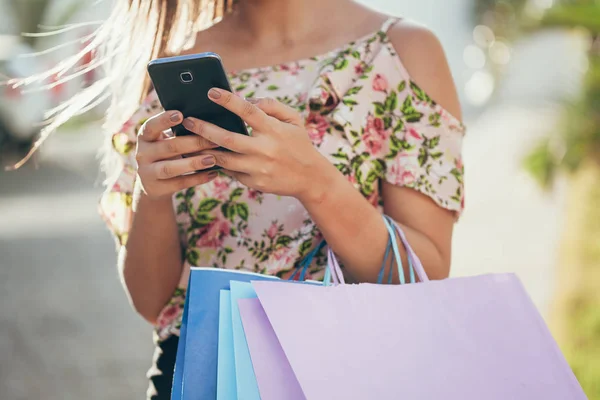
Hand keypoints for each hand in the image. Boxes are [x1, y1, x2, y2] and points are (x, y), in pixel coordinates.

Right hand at [135, 110, 218, 198]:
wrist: (152, 184)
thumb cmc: (166, 153)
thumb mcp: (165, 140)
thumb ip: (178, 132)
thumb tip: (206, 121)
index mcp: (145, 137)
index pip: (151, 126)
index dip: (164, 120)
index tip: (180, 115)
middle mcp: (142, 154)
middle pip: (169, 147)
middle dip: (193, 143)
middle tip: (214, 140)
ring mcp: (147, 173)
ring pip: (171, 168)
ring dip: (193, 163)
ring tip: (212, 159)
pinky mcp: (156, 188)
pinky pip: (179, 183)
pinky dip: (197, 179)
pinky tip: (213, 173)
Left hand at [181, 88, 337, 203]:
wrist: (310, 178)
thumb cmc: (298, 144)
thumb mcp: (293, 120)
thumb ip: (272, 106)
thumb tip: (247, 99)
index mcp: (274, 130)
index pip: (248, 111)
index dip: (228, 100)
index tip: (211, 91)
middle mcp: (265, 149)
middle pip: (227, 138)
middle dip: (204, 129)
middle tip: (188, 120)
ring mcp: (258, 168)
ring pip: (223, 159)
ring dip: (203, 150)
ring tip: (187, 142)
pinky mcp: (254, 182)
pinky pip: (231, 172)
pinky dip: (216, 164)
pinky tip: (202, 156)